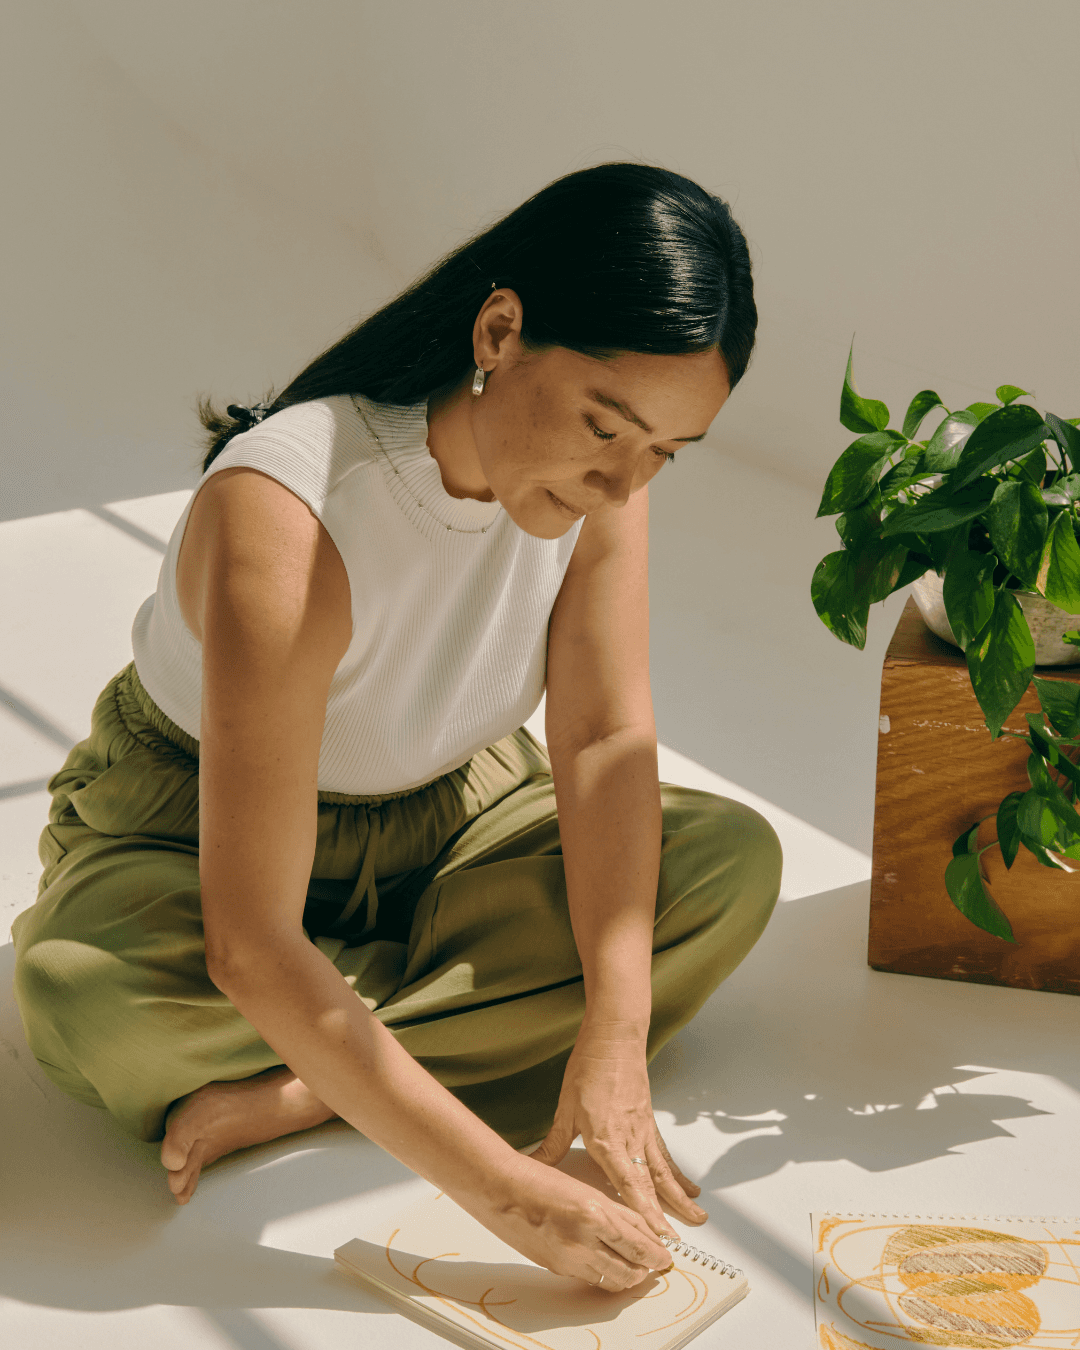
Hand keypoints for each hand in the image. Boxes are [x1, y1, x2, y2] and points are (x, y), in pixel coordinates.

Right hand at [455, 1153, 674, 1291]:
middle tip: (655, 1265)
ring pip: (612, 1279)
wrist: (500, 1191)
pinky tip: (608, 1266)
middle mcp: (583, 1240)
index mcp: (594, 1213)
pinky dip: (604, 1275)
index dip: (656, 1253)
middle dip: (646, 1269)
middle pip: (630, 1268)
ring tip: (635, 1269)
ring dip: (628, 1276)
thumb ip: (614, 1212)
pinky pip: (590, 1278)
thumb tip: (639, 1231)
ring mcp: (569, 1258)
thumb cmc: (538, 1181)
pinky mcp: (556, 1268)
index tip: (665, 1255)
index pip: (638, 1243)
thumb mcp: (585, 1189)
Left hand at [530, 1023, 706, 1237]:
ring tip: (698, 1218)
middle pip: (651, 1184)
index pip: (627, 1185)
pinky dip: (677, 1173)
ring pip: (664, 1171)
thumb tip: (534, 1165)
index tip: (655, 1235)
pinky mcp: (648, 1122)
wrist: (614, 1038)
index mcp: (607, 1139)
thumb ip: (554, 1143)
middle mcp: (630, 1139)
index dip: (642, 1213)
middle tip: (678, 1243)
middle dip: (666, 1215)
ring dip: (680, 1197)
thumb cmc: (589, 1068)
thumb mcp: (565, 1108)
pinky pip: (664, 1154)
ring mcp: (643, 1131)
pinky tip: (687, 1185)